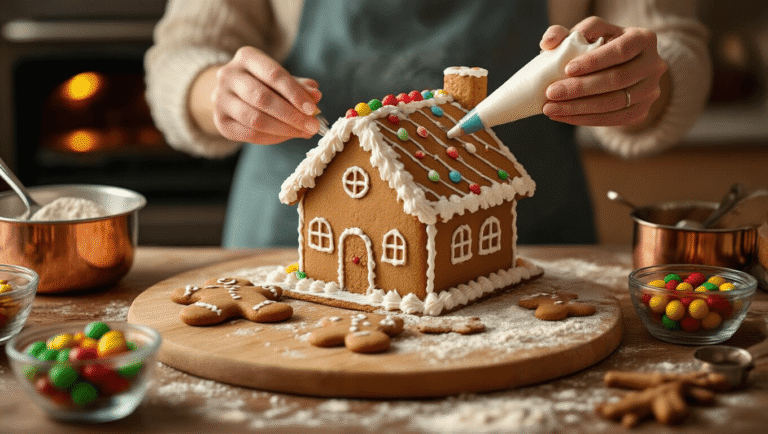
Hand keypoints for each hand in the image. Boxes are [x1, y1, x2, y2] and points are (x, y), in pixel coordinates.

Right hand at [212, 46, 321, 143]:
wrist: (230, 92)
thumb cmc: (262, 82)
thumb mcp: (280, 78)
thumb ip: (298, 85)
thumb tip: (316, 95)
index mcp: (246, 56)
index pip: (274, 74)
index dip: (295, 93)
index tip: (313, 109)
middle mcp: (228, 75)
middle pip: (263, 98)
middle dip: (292, 115)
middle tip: (313, 127)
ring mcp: (220, 99)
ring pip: (255, 119)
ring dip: (284, 129)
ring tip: (303, 133)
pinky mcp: (220, 121)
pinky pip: (249, 134)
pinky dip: (272, 138)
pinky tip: (287, 137)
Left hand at [539, 17, 667, 127]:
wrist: (622, 68)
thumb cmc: (600, 46)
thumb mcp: (589, 32)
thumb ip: (567, 32)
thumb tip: (548, 42)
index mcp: (644, 39)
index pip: (620, 51)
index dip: (594, 61)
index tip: (567, 68)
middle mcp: (654, 65)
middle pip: (617, 79)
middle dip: (580, 88)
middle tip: (551, 93)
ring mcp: (650, 91)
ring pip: (614, 103)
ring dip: (578, 108)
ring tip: (550, 108)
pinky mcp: (641, 112)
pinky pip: (612, 120)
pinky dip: (584, 120)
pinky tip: (562, 117)